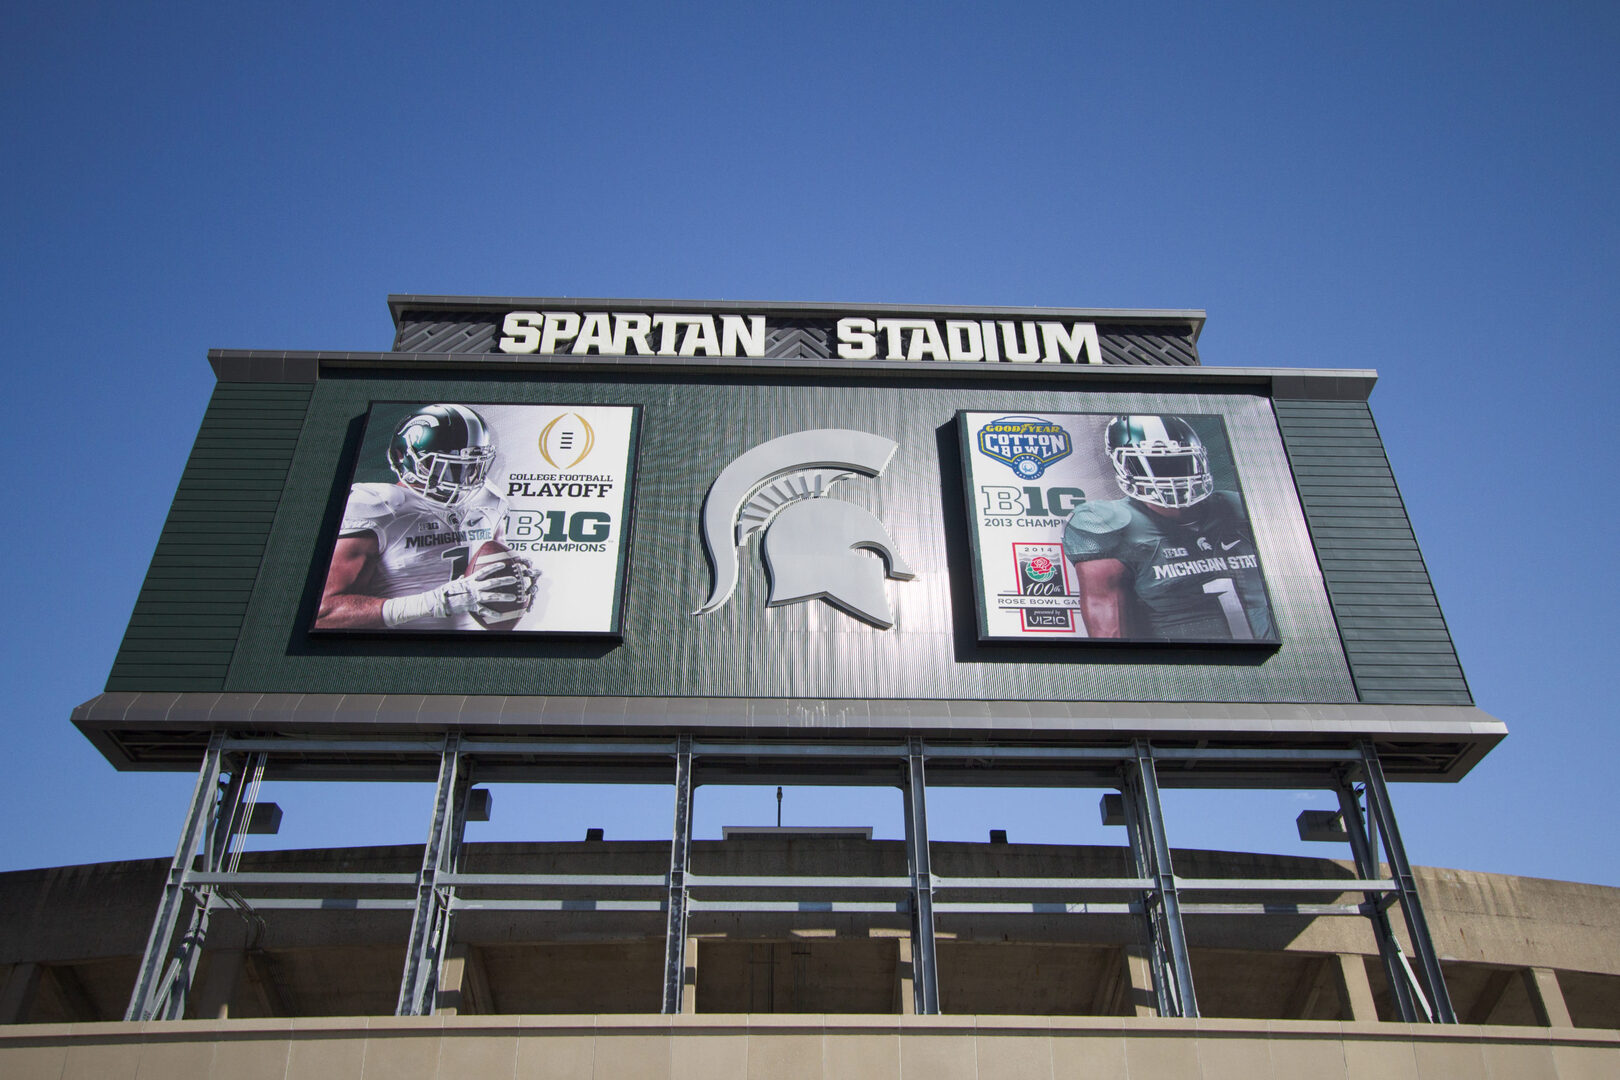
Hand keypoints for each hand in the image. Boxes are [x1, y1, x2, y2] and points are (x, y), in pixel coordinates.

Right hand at [381, 554, 538, 625]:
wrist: (441, 601)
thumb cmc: (447, 591)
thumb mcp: (455, 582)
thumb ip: (462, 579)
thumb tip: (464, 576)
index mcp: (471, 580)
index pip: (485, 571)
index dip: (495, 567)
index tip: (504, 563)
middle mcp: (474, 587)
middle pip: (492, 582)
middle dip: (505, 580)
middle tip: (515, 579)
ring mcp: (474, 597)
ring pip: (492, 596)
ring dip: (504, 596)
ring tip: (515, 597)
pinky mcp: (472, 607)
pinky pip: (485, 611)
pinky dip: (493, 613)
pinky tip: (501, 615)